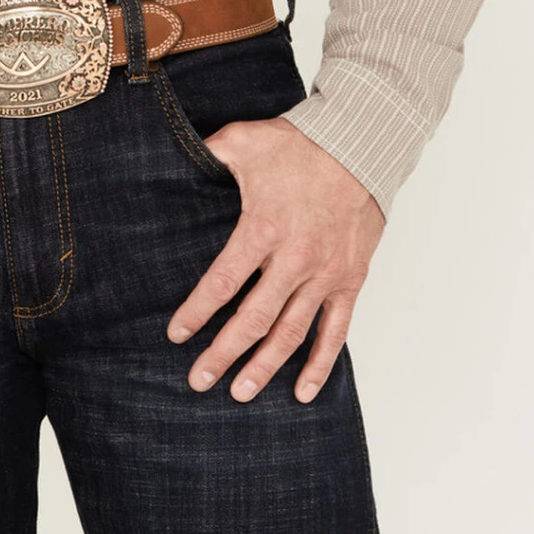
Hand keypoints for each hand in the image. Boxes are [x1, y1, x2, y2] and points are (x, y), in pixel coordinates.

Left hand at [167, 118, 384, 403]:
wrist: (360, 146)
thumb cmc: (299, 144)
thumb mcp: (244, 140)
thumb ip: (208, 153)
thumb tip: (172, 152)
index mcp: (264, 228)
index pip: (223, 281)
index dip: (197, 311)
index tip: (176, 334)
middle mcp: (295, 259)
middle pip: (253, 319)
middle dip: (223, 353)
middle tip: (199, 380)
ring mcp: (325, 274)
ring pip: (291, 333)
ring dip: (265, 366)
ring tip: (240, 392)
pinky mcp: (350, 280)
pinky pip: (335, 331)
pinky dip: (320, 364)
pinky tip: (302, 391)